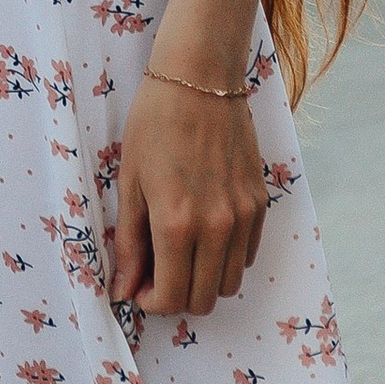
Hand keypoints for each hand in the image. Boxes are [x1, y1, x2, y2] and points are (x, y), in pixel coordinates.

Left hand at [109, 72, 268, 315]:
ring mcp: (244, 217)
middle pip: (204, 299)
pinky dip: (224, 258)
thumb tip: (123, 289)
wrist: (199, 80)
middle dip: (176, 296)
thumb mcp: (130, 183)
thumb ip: (130, 243)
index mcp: (177, 223)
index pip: (173, 297)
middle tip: (155, 273)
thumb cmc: (153, 124)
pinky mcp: (261, 204)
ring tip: (178, 253)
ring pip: (229, 283)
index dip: (152, 302)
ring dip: (202, 281)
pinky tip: (202, 232)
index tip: (138, 288)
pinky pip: (246, 255)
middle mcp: (217, 227)